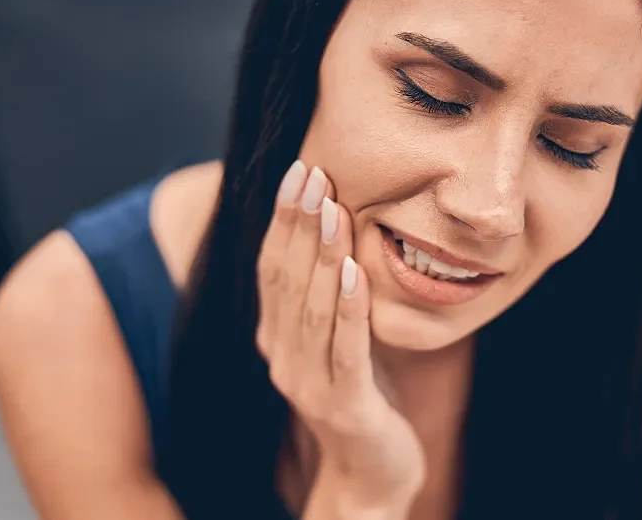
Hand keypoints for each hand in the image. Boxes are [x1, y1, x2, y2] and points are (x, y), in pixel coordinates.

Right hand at [256, 161, 425, 508]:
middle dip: (300, 223)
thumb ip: (326, 295)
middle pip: (286, 279)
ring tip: (334, 208)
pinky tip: (354, 272)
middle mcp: (281, 357)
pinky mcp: (345, 405)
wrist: (370, 471)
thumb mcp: (336, 337)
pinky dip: (349, 307)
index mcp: (275, 338)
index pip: (271, 268)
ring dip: (323, 254)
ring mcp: (309, 383)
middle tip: (314, 174)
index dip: (282, 219)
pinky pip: (346, 349)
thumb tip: (334, 226)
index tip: (298, 172)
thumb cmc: (359, 393)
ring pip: (313, 308)